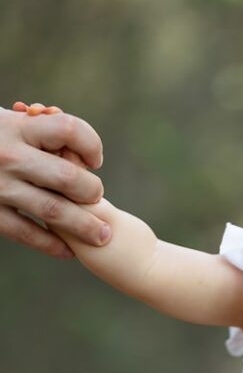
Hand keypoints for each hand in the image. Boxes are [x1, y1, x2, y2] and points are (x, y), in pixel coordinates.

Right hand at [0, 103, 108, 256]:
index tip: (95, 160)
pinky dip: (53, 245)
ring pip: (54, 211)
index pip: (69, 130)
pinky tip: (68, 250)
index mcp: (18, 127)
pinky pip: (28, 233)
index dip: (91, 145)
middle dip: (91, 191)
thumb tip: (78, 152)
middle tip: (96, 198)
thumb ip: (40, 132)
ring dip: (85, 226)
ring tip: (102, 235)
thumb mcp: (9, 123)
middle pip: (68, 177)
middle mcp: (10, 156)